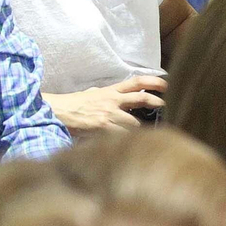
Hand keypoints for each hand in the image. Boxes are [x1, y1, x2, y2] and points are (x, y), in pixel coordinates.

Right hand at [46, 75, 166, 133]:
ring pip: (134, 123)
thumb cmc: (74, 104)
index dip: (152, 81)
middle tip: (165, 105)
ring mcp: (110, 113)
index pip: (135, 82)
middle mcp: (113, 100)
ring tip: (138, 136)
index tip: (166, 84)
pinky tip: (125, 144)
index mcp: (110, 91)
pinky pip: (122, 135)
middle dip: (156, 101)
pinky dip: (125, 140)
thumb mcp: (93, 94)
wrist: (60, 112)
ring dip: (137, 130)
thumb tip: (117, 97)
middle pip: (141, 98)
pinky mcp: (104, 127)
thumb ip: (107, 95)